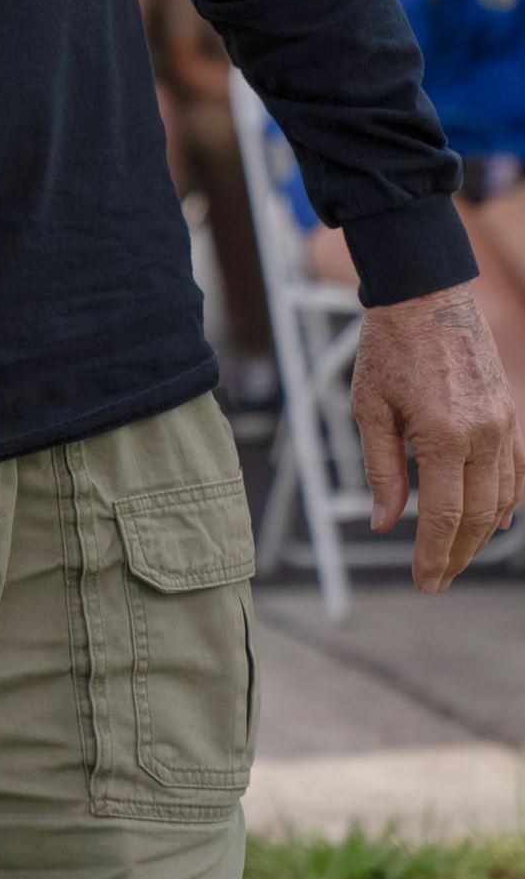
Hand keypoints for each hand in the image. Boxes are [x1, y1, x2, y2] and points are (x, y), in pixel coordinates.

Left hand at [351, 284, 524, 589]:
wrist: (425, 295)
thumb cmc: (388, 349)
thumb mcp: (369, 408)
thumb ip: (381, 469)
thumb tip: (383, 522)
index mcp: (442, 435)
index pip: (442, 515)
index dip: (433, 555)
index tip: (424, 583)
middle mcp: (481, 434)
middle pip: (477, 517)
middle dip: (455, 554)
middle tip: (436, 581)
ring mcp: (503, 424)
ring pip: (502, 499)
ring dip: (480, 535)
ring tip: (454, 557)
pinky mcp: (510, 414)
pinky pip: (515, 472)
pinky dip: (505, 503)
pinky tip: (490, 521)